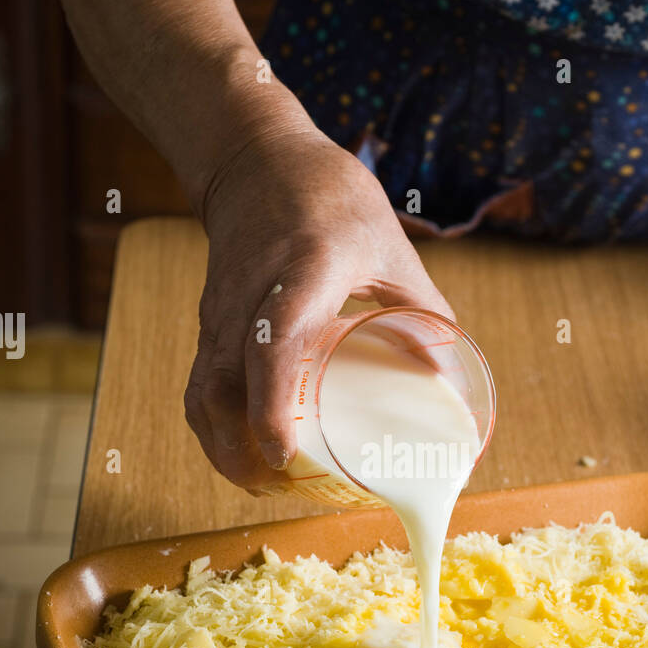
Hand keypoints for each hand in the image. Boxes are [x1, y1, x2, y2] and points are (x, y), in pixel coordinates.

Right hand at [184, 125, 454, 493]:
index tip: (282, 453)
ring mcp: (220, 311)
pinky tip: (242, 452)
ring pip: (202, 391)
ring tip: (262, 483)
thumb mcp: (390, 244)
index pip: (271, 344)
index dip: (271, 402)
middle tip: (280, 487)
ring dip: (223, 446)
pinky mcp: (208, 321)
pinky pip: (199, 384)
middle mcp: (249, 295)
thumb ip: (423, 308)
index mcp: (302, 271)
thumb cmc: (330, 198)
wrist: (255, 159)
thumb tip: (448, 376)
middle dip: (241, 448)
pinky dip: (214, 426)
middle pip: (223, 384)